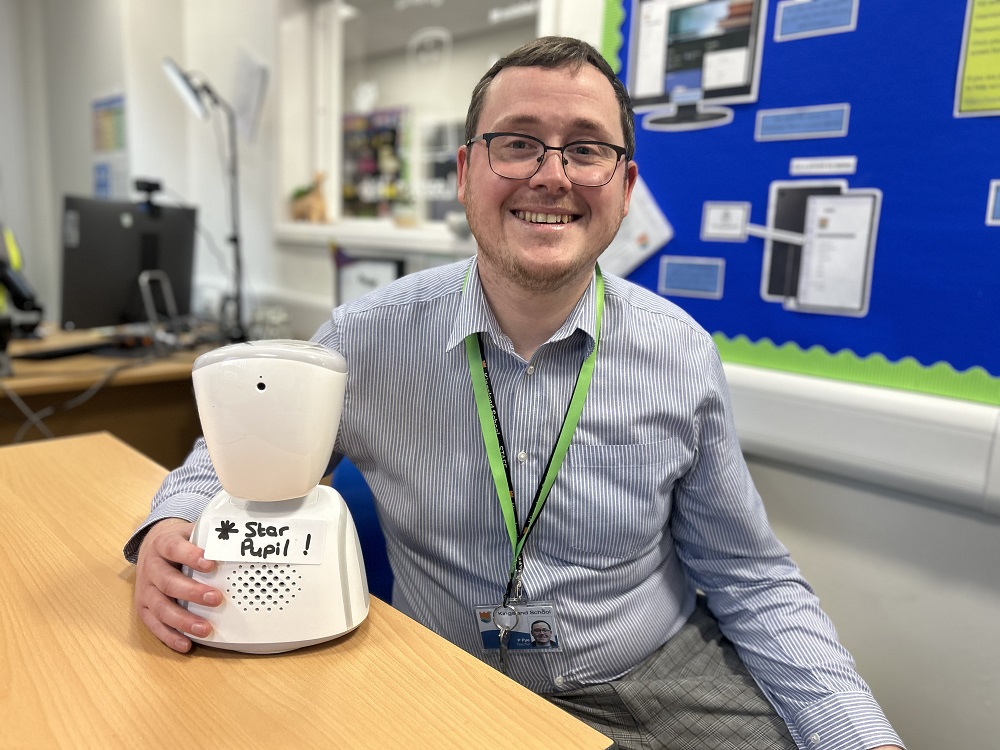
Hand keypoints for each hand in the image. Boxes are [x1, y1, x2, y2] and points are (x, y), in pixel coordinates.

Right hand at [134, 517, 221, 652]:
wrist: (150, 545)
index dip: (191, 556)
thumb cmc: (178, 542)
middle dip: (192, 592)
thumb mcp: (189, 532)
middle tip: (216, 598)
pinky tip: (186, 644)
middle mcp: (151, 567)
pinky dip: (169, 636)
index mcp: (163, 544)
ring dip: (183, 620)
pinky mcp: (143, 606)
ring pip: (160, 607)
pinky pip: (153, 624)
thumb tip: (239, 541)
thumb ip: (208, 538)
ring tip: (204, 629)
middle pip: (168, 581)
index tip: (211, 564)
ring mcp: (145, 589)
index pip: (174, 548)